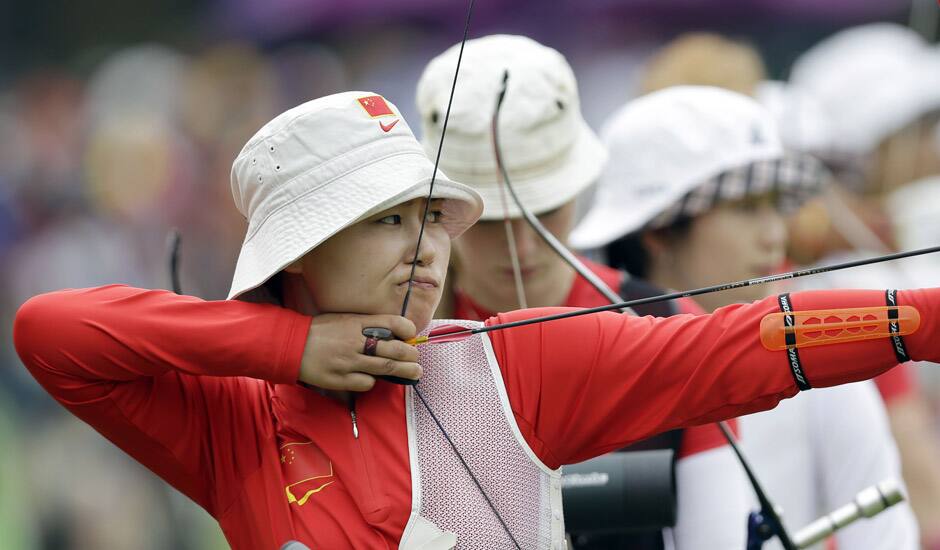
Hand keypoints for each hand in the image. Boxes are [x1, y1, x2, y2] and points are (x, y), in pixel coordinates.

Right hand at [299, 313, 420, 391]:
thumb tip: (394, 334)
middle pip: (395, 349)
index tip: (411, 335)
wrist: (291, 345)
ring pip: (386, 368)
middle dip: (412, 355)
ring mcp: (348, 361)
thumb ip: (367, 325)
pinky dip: (373, 381)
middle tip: (417, 359)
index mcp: (357, 322)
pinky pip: (367, 383)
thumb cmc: (321, 331)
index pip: (392, 323)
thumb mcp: (344, 319)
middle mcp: (355, 341)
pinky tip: (371, 378)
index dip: (408, 329)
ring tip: (415, 373)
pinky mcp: (340, 379)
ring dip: (404, 371)